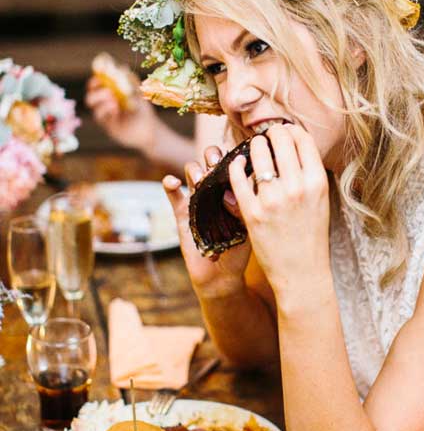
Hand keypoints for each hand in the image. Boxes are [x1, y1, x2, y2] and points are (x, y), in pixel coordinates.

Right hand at [85, 74, 156, 151]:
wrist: (148, 132)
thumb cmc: (144, 111)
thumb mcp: (139, 95)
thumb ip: (131, 82)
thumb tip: (122, 67)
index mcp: (113, 90)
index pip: (100, 80)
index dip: (97, 74)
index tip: (100, 71)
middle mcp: (106, 99)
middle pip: (91, 88)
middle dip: (94, 85)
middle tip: (103, 85)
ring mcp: (104, 110)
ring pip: (91, 100)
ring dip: (99, 96)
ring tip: (113, 98)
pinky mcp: (104, 122)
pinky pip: (98, 113)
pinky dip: (104, 108)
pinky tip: (115, 108)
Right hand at [163, 148, 250, 295]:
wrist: (221, 275)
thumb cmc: (240, 250)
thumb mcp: (246, 228)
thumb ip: (241, 208)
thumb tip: (230, 192)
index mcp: (235, 188)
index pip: (234, 162)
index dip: (233, 155)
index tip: (235, 159)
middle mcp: (216, 189)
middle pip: (211, 159)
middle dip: (212, 155)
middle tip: (215, 164)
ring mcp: (198, 198)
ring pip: (193, 170)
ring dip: (195, 168)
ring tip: (199, 179)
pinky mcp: (181, 211)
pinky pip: (172, 192)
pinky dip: (170, 183)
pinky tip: (173, 182)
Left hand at [228, 124, 330, 305]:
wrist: (302, 273)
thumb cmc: (312, 236)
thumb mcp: (320, 200)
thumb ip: (309, 173)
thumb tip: (295, 144)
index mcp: (317, 182)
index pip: (302, 139)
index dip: (290, 129)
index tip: (284, 131)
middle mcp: (296, 187)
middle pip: (280, 139)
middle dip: (270, 133)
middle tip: (266, 137)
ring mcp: (273, 200)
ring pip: (257, 153)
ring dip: (253, 146)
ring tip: (252, 148)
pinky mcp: (252, 212)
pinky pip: (238, 178)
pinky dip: (235, 166)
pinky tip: (237, 164)